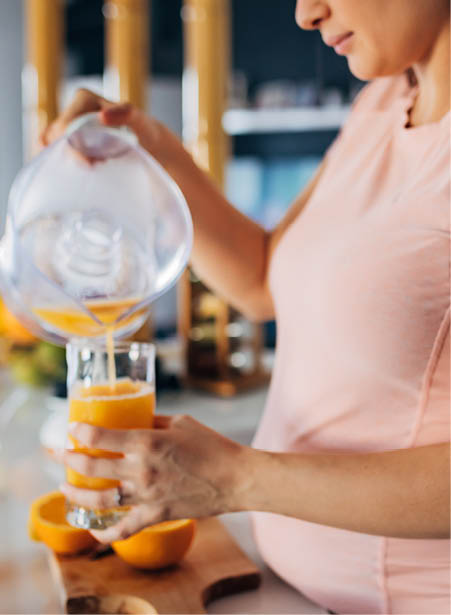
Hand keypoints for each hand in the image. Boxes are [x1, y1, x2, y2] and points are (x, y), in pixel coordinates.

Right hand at [41, 88, 174, 166]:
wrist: (151, 144)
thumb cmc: (146, 132)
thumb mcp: (140, 122)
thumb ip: (127, 114)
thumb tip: (102, 117)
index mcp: (83, 98)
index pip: (64, 125)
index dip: (73, 146)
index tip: (92, 162)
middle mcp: (73, 109)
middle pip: (55, 135)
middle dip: (72, 153)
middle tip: (96, 164)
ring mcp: (70, 125)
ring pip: (53, 145)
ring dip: (69, 159)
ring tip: (94, 164)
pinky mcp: (72, 140)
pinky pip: (57, 152)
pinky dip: (67, 162)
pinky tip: (86, 166)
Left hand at [58, 414, 251, 542]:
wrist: (236, 477)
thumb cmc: (212, 445)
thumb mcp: (181, 422)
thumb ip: (152, 421)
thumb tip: (132, 420)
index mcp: (147, 441)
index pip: (100, 436)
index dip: (80, 431)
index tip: (72, 429)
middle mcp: (141, 469)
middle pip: (91, 467)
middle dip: (69, 460)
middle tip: (62, 455)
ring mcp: (147, 495)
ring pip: (99, 500)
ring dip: (76, 494)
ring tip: (65, 487)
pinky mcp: (156, 514)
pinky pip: (124, 529)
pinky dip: (105, 533)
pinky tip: (94, 530)